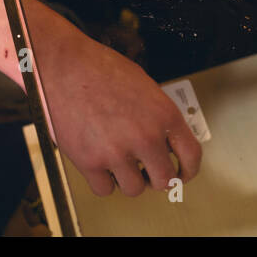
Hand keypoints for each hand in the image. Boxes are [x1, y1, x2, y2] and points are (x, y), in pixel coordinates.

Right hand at [38, 21, 202, 196]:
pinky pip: (104, 189)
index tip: (183, 175)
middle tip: (149, 171)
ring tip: (121, 164)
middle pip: (165, 180)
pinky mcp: (90, 162)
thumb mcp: (144, 86)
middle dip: (157, 178)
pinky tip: (102, 166)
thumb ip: (158, 115)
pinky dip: (103, 182)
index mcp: (164, 115)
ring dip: (129, 180)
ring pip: (135, 189)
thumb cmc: (100, 68)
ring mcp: (118, 152)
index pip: (191, 156)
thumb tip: (165, 138)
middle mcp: (145, 137)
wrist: (65, 66)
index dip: (189, 171)